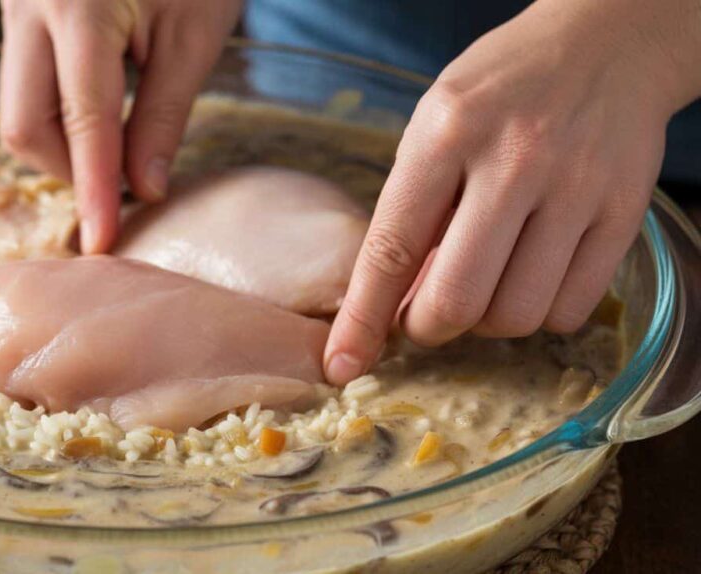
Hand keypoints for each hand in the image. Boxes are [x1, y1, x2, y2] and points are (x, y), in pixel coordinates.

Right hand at [0, 0, 240, 252]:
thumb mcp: (194, 35)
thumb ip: (164, 116)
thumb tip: (142, 188)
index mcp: (79, 8)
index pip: (84, 123)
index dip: (93, 189)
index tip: (102, 242)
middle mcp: (30, 8)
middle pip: (24, 125)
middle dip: (69, 169)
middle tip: (121, 183)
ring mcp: (16, 7)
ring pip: (19, 107)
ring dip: (65, 142)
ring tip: (119, 144)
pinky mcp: (19, 11)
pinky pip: (25, 81)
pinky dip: (60, 113)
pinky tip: (100, 115)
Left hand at [324, 0, 700, 384]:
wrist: (604, 44)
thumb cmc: (500, 90)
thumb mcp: (434, 125)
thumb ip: (413, 208)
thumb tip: (393, 304)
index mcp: (446, 134)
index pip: (391, 249)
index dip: (363, 319)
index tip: (343, 364)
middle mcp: (513, 162)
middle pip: (456, 300)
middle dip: (428, 327)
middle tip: (427, 312)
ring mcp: (576, 189)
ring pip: (515, 315)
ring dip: (486, 321)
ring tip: (485, 282)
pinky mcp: (624, 212)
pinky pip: (570, 309)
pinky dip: (540, 314)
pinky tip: (531, 277)